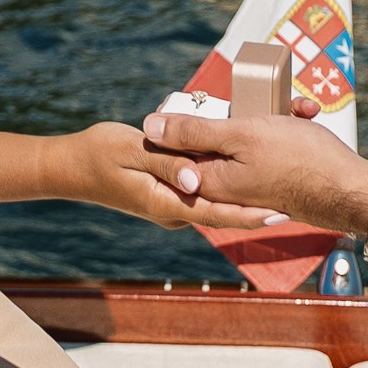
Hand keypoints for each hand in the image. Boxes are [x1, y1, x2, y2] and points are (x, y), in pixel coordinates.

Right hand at [46, 121, 277, 234]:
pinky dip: (225, 181)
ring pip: (215, 198)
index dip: (250, 215)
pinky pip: (204, 188)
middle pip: (222, 208)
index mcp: (167, 205)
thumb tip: (198, 180)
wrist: (73, 166)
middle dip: (256, 203)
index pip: (216, 213)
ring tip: (280, 182)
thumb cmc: (99, 155)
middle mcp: (175, 209)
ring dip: (244, 192)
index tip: (280, 212)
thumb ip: (166, 165)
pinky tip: (244, 167)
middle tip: (294, 195)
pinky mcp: (172, 191)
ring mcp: (173, 202)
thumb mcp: (132, 153)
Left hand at [138, 108, 367, 243]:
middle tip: (264, 102)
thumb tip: (149, 128)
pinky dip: (286, 127)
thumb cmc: (298, 160)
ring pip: (248, 136)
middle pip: (215, 138)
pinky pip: (270, 145)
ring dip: (272, 114)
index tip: (201, 96)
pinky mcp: (275, 177)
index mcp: (211, 181)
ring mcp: (253, 182)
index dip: (184, 115)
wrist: (351, 189)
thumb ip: (194, 132)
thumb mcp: (242, 136)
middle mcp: (228, 186)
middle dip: (239, 111)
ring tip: (297, 107)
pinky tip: (305, 117)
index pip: (177, 146)